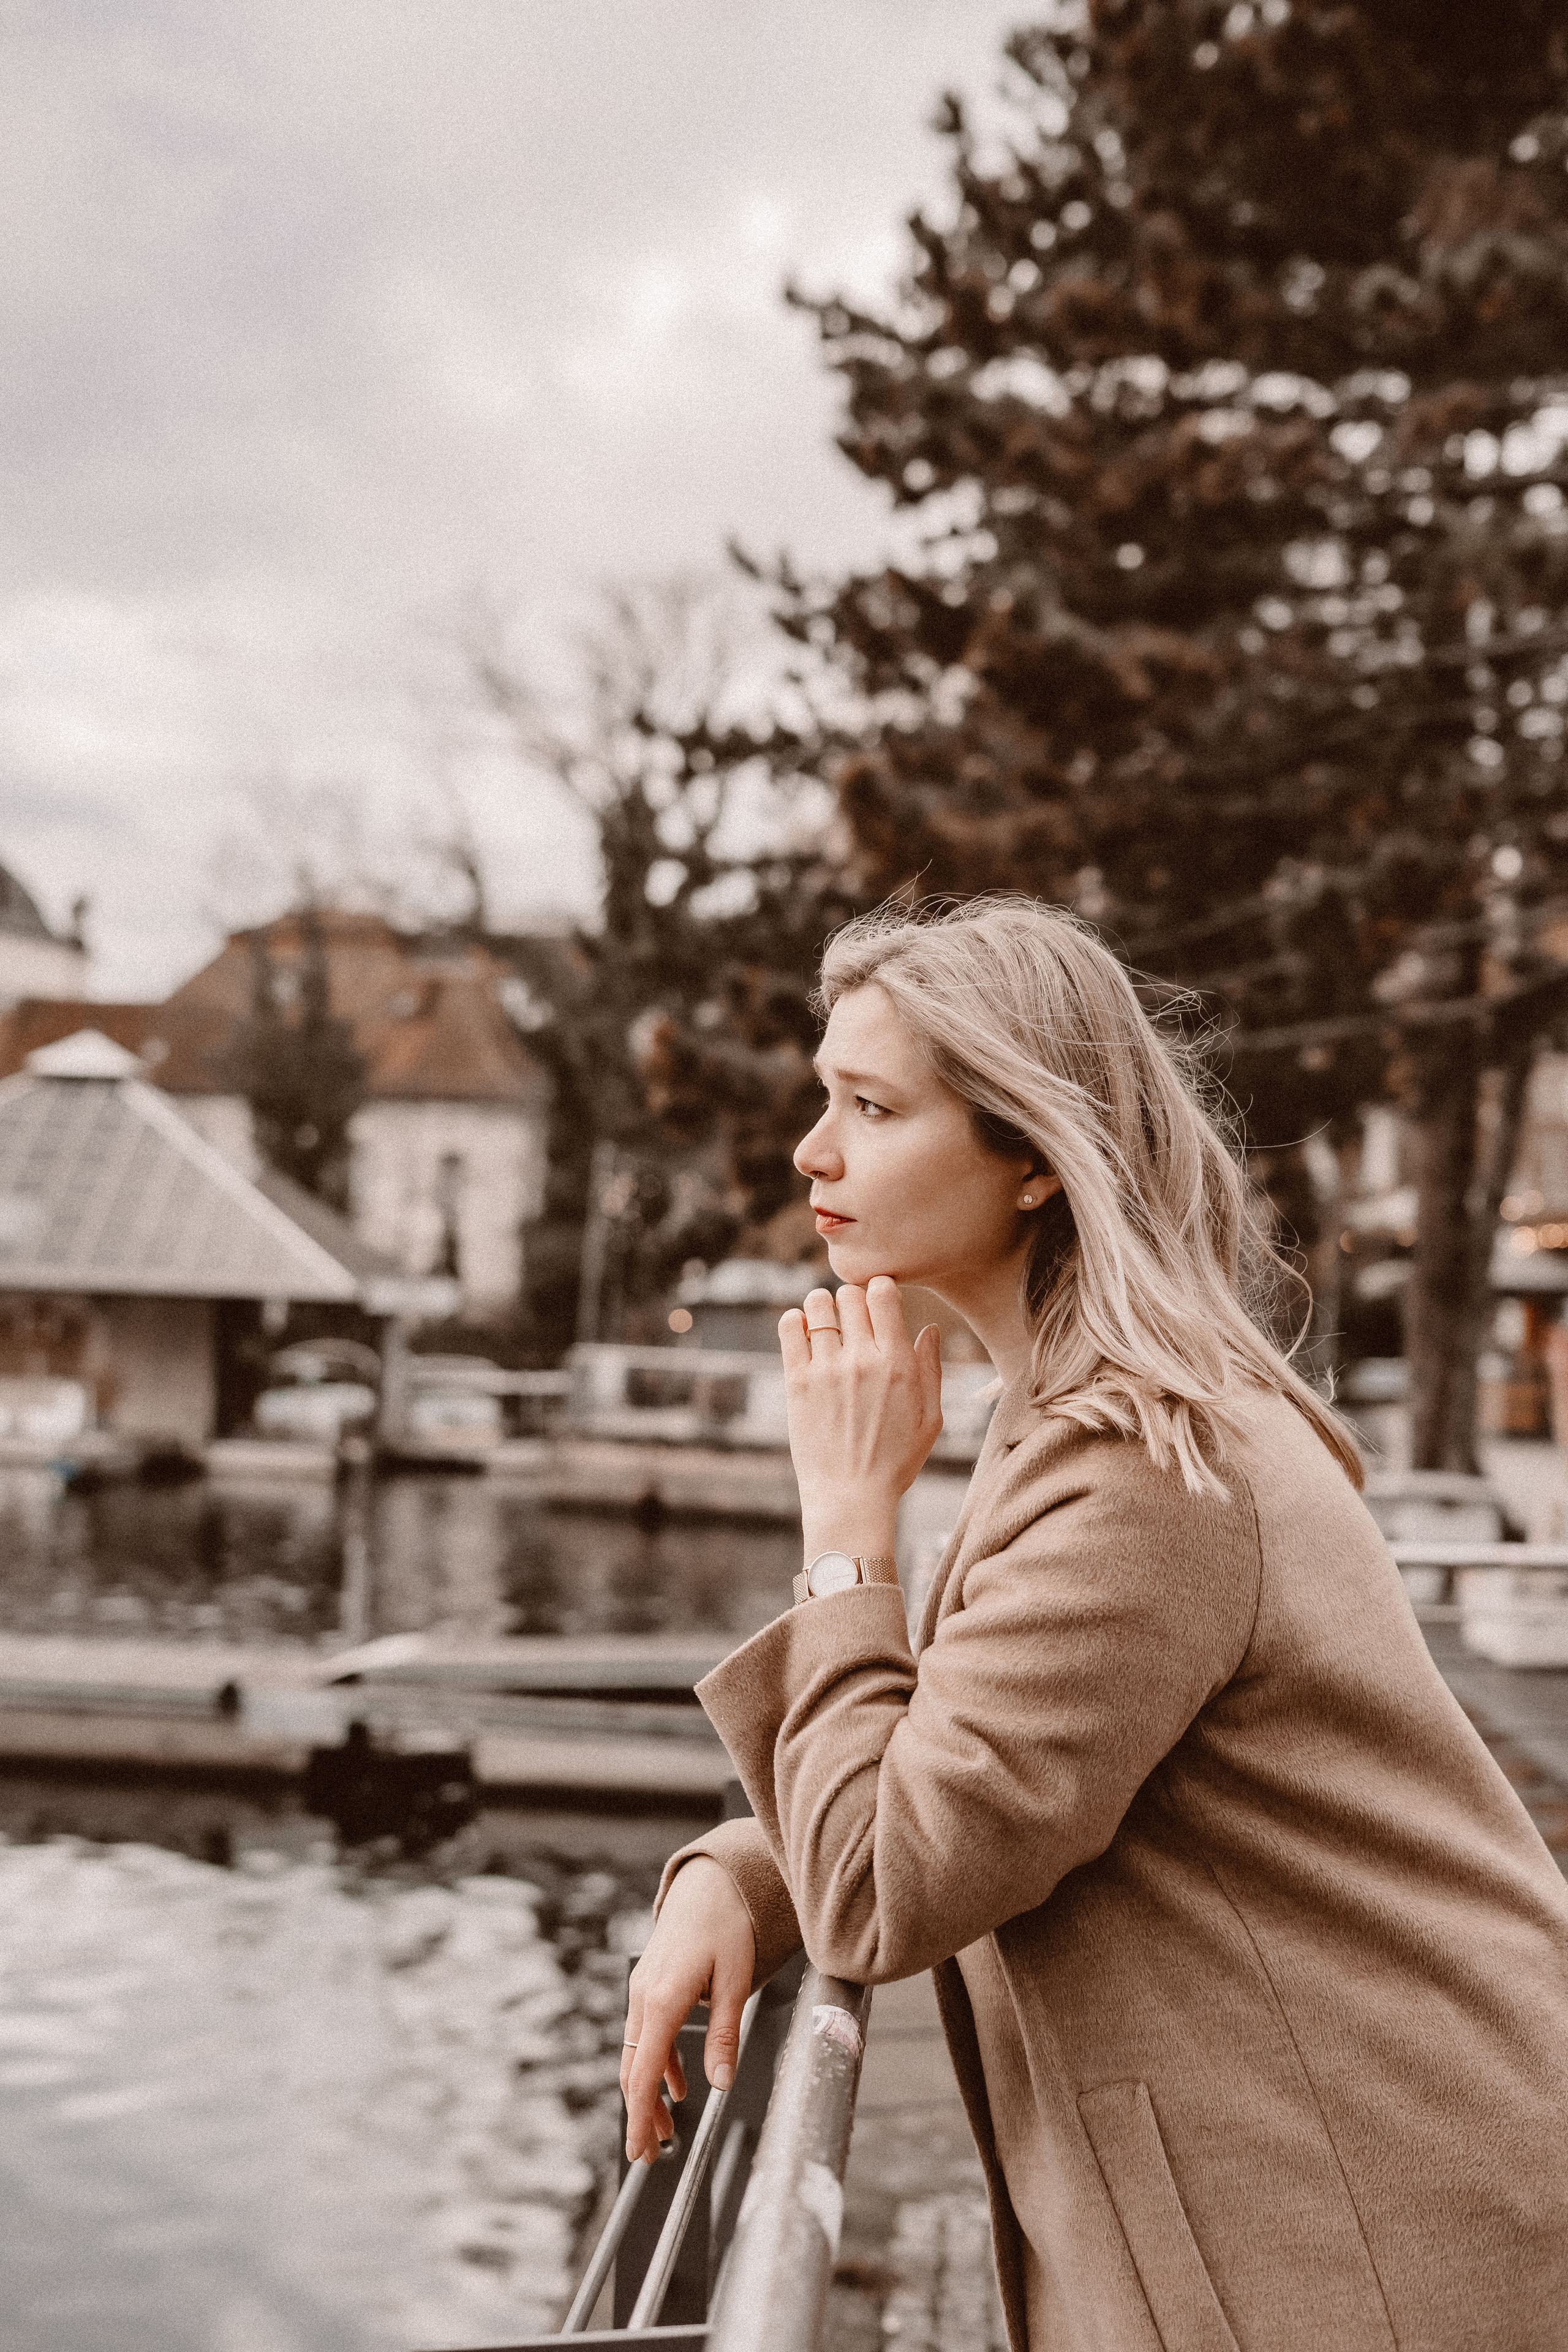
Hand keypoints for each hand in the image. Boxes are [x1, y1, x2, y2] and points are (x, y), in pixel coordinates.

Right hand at [621, 1856, 755, 2164]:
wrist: (711, 1883)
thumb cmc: (727, 1926)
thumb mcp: (735, 1980)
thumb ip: (724, 2034)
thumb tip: (721, 2083)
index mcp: (663, 1998)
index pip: (644, 2071)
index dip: (640, 2116)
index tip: (638, 2151)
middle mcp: (644, 1996)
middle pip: (633, 2069)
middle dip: (640, 2114)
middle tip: (650, 2155)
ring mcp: (643, 1989)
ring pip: (637, 2054)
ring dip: (649, 2093)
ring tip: (666, 2130)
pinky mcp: (650, 1985)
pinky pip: (645, 2034)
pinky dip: (656, 2064)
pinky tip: (675, 2085)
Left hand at [779, 1276, 942, 1558]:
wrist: (852, 1497)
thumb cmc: (896, 1461)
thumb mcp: (930, 1418)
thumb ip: (931, 1369)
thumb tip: (929, 1330)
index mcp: (897, 1363)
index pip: (882, 1293)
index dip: (880, 1289)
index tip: (878, 1302)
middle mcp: (862, 1359)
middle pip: (850, 1294)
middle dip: (852, 1299)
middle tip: (852, 1319)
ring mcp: (826, 1369)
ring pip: (817, 1304)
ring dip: (822, 1306)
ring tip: (825, 1324)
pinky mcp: (797, 1382)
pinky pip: (790, 1328)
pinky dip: (795, 1321)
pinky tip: (803, 1332)